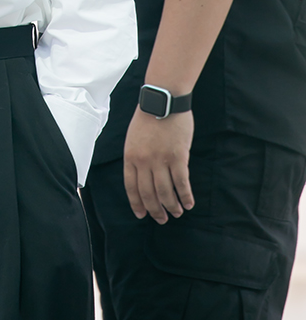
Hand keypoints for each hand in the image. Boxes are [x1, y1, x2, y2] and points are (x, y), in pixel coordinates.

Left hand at [123, 107, 194, 222]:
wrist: (163, 100)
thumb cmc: (148, 117)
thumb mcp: (133, 138)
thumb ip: (136, 157)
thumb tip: (142, 177)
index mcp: (130, 156)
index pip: (131, 187)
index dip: (137, 203)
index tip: (141, 215)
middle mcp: (143, 161)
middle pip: (148, 193)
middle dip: (155, 210)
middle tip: (162, 219)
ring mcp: (160, 160)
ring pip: (165, 192)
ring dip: (172, 206)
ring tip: (177, 212)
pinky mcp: (178, 157)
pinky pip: (182, 183)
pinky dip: (185, 196)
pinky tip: (188, 203)